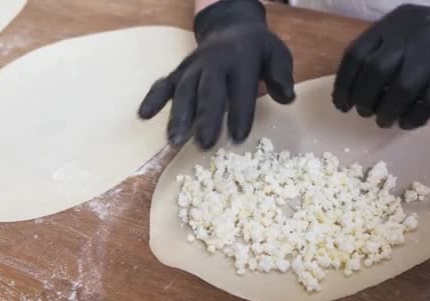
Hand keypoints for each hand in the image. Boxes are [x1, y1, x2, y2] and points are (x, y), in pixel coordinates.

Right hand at [138, 0, 294, 148]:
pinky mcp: (179, 72)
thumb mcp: (277, 54)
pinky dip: (153, 98)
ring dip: (178, 116)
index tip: (237, 138)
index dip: (239, 113)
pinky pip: (163, 84)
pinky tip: (143, 116)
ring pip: (183, 91)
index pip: (241, 89)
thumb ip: (282, 76)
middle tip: (204, 143)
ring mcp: (193, 67)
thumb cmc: (257, 49)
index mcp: (241, 59)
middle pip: (208, 91)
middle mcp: (214, 62)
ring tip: (174, 140)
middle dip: (205, 118)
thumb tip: (287, 98)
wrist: (230, 26)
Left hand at [333, 1, 429, 128]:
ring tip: (383, 120)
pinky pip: (425, 106)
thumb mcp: (405, 30)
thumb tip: (352, 89)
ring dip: (385, 112)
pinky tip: (405, 122)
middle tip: (363, 112)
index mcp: (392, 25)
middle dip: (362, 99)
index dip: (343, 84)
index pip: (355, 55)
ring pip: (399, 90)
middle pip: (374, 72)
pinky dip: (411, 119)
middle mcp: (410, 38)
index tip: (341, 104)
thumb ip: (380, 51)